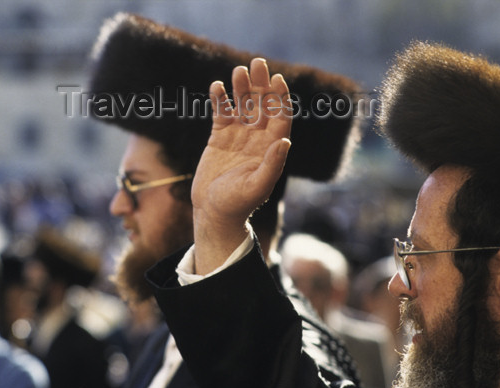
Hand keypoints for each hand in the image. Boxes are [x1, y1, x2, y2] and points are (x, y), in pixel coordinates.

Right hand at [192, 58, 291, 273]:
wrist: (213, 213)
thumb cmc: (238, 204)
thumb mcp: (257, 186)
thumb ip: (272, 164)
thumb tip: (285, 140)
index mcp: (271, 149)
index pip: (280, 117)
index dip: (281, 98)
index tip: (278, 80)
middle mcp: (257, 139)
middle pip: (262, 106)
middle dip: (261, 85)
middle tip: (258, 63)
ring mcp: (238, 137)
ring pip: (242, 106)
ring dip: (241, 88)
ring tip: (238, 70)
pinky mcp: (219, 138)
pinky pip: (221, 113)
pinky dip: (220, 100)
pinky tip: (217, 86)